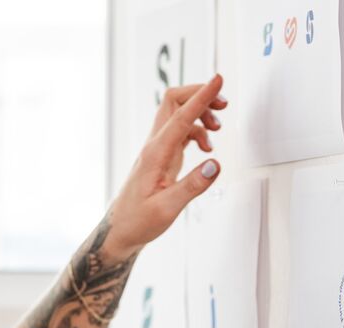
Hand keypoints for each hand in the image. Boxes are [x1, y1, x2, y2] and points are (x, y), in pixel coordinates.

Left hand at [102, 75, 226, 261]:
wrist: (120, 230)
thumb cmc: (138, 221)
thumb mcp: (167, 209)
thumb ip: (192, 186)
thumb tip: (214, 165)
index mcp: (155, 154)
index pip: (180, 116)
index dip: (201, 97)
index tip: (218, 81)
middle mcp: (154, 146)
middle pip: (174, 102)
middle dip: (199, 95)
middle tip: (223, 105)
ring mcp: (157, 149)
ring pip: (177, 114)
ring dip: (200, 114)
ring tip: (217, 130)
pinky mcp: (161, 156)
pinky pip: (180, 131)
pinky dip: (197, 130)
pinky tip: (207, 147)